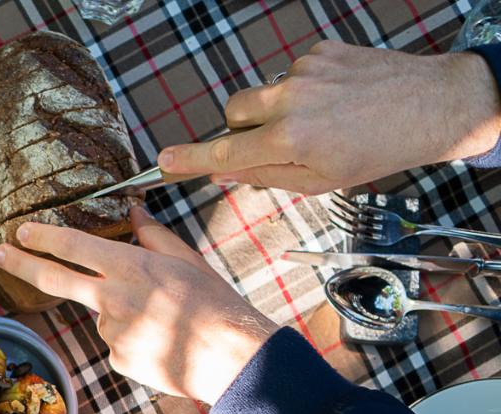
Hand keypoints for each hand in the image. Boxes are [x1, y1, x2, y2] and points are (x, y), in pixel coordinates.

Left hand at [0, 207, 277, 405]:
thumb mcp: (187, 260)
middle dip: (21, 263)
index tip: (19, 230)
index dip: (43, 237)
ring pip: (102, 315)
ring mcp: (111, 332)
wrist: (232, 358)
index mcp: (131, 267)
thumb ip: (152, 235)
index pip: (75, 247)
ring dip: (122, 313)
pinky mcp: (117, 359)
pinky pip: (116, 343)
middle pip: (55, 279)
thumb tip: (133, 209)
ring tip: (165, 321)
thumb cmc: (214, 303)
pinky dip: (134, 339)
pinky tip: (162, 341)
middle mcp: (113, 298)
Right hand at [156, 42, 500, 193]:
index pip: (225, 152)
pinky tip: (336, 98)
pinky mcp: (321, 51)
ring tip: (321, 120)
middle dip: (243, 127)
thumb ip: (266, 176)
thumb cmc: (378, 151)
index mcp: (289, 141)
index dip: (190, 159)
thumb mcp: (319, 181)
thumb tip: (227, 172)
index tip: (164, 161)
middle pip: (234, 111)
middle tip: (274, 141)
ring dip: (278, 108)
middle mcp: (292, 101)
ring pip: (264, 92)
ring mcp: (306, 71)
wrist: (429, 107)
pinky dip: (306, 88)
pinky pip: (293, 73)